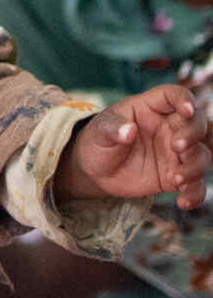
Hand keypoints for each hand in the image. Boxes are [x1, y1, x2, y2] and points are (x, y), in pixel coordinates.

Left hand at [54, 84, 211, 208]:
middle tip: (177, 147)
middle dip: (193, 134)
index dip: (185, 99)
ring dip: (196, 166)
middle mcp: (169, 127)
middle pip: (198, 124)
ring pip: (203, 154)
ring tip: (175, 179)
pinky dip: (195, 193)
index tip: (187, 110)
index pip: (174, 95)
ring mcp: (176, 152)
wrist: (96, 170)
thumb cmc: (98, 140)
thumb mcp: (99, 131)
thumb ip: (112, 128)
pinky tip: (183, 202)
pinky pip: (196, 184)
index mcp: (151, 108)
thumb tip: (127, 131)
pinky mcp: (176, 175)